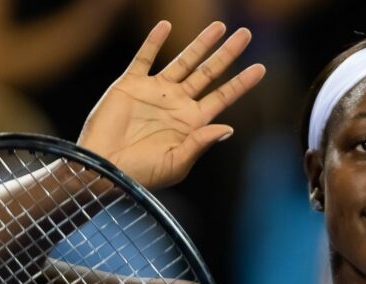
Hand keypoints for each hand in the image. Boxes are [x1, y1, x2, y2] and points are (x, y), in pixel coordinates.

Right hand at [77, 21, 264, 188]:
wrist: (104, 168)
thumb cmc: (141, 174)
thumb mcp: (176, 163)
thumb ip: (200, 144)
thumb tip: (228, 128)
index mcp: (192, 123)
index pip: (223, 97)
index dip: (242, 83)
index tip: (261, 68)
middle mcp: (177, 104)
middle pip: (209, 73)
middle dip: (227, 54)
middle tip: (246, 34)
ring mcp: (155, 92)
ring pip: (184, 61)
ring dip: (201, 43)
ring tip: (219, 26)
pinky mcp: (130, 85)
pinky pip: (144, 58)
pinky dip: (153, 42)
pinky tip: (165, 26)